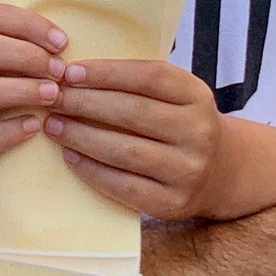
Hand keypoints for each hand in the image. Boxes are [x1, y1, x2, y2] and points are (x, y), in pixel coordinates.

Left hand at [44, 58, 229, 219]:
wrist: (221, 171)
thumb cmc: (181, 122)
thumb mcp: (176, 94)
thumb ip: (138, 82)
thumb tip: (77, 73)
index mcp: (197, 95)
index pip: (149, 77)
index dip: (107, 73)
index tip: (71, 72)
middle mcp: (197, 132)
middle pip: (132, 112)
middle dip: (85, 103)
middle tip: (53, 97)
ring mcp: (187, 170)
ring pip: (125, 150)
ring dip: (81, 136)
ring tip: (54, 125)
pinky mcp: (172, 203)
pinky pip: (123, 185)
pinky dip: (92, 169)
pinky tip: (70, 155)